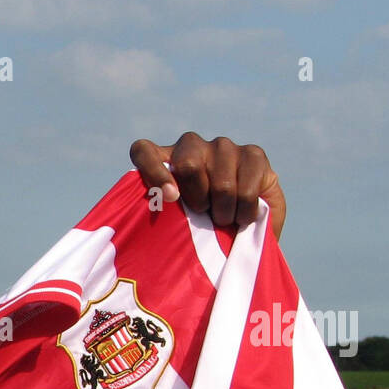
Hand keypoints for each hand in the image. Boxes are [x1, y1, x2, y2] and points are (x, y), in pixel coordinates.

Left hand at [129, 132, 285, 239]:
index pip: (143, 151)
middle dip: (197, 200)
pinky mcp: (253, 154)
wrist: (247, 236)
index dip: (152, 171)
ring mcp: (223, 147)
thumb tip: (135, 241)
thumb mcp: (172, 232)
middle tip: (203, 214)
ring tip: (224, 220)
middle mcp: (191, 147)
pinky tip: (243, 215)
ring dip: (223, 213)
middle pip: (187, 164)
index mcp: (162, 162)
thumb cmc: (200, 237)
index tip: (170, 197)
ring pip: (220, 184)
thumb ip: (158, 222)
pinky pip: (246, 190)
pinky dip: (245, 213)